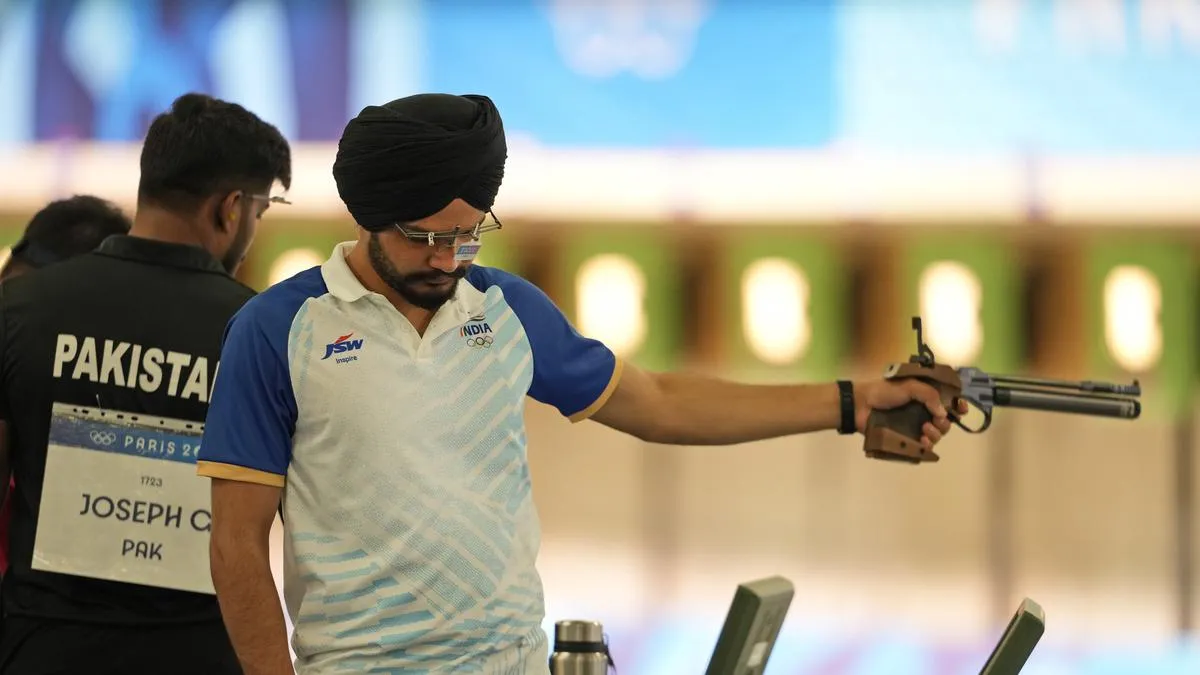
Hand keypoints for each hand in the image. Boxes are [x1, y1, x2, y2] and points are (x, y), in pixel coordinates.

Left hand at [853, 379, 969, 450]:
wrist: (860, 405)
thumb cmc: (882, 391)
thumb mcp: (909, 385)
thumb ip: (929, 395)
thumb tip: (943, 412)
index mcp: (925, 396)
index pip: (949, 402)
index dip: (958, 406)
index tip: (960, 408)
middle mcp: (923, 411)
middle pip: (946, 421)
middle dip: (946, 423)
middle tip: (936, 421)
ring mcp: (915, 426)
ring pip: (937, 434)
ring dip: (937, 433)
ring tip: (925, 430)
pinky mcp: (906, 438)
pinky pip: (924, 447)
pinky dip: (927, 446)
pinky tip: (923, 442)